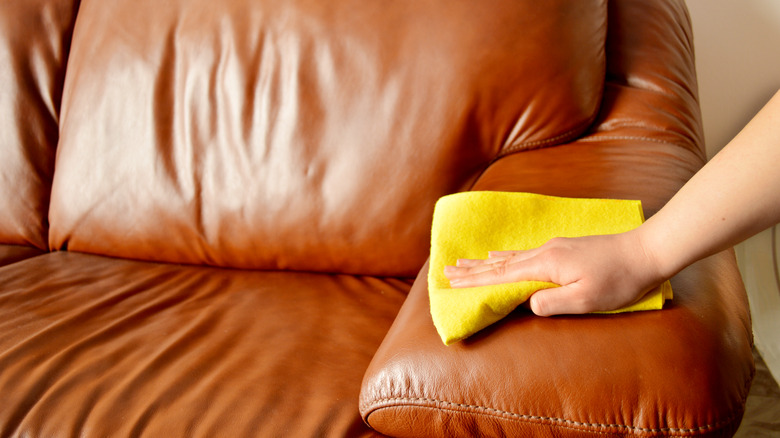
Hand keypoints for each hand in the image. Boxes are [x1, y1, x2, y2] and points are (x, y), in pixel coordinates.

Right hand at [443, 232, 666, 315]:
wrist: (645, 252)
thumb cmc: (619, 280)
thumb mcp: (587, 300)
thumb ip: (553, 302)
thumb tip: (528, 304)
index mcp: (546, 265)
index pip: (502, 275)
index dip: (476, 281)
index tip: (452, 283)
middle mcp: (544, 252)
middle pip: (500, 263)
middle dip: (472, 270)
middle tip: (446, 271)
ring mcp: (553, 248)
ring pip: (510, 256)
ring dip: (484, 262)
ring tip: (464, 262)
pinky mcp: (562, 248)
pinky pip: (523, 253)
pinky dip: (504, 256)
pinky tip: (499, 255)